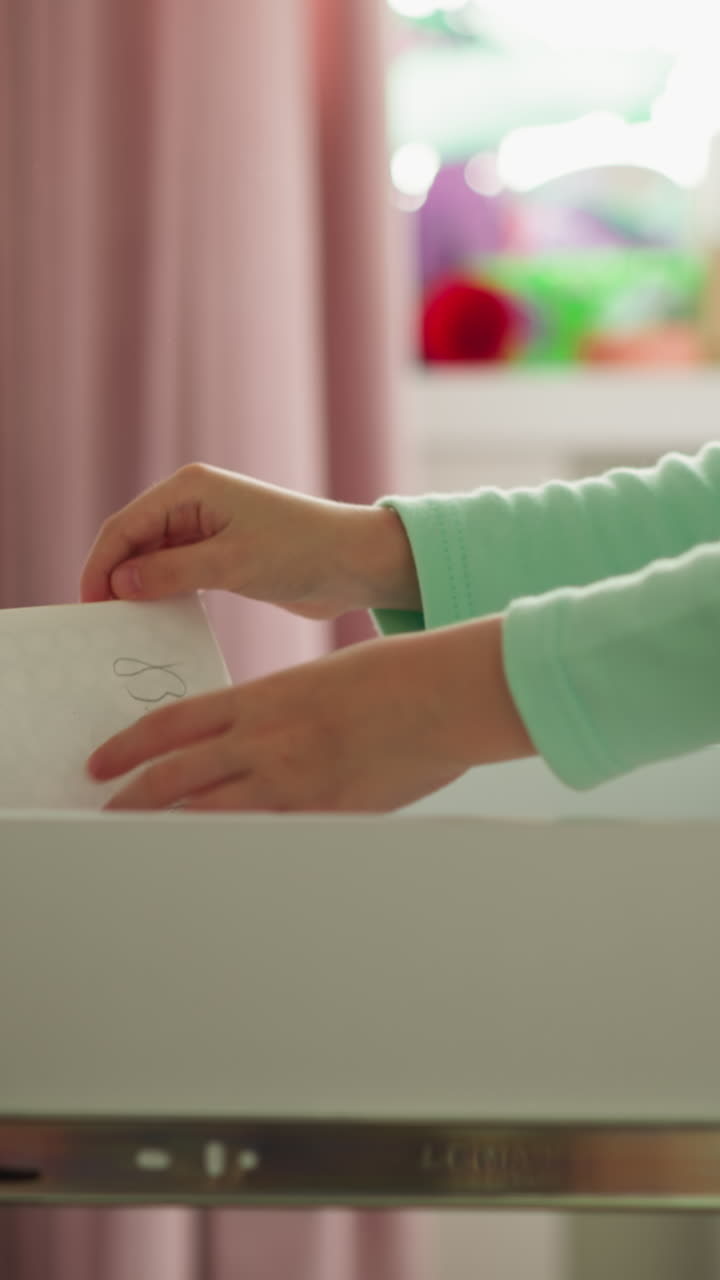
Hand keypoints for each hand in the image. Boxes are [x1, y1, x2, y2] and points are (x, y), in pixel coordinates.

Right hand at [80, 463, 419, 617]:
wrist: (354, 564)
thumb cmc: (301, 552)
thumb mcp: (231, 564)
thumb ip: (172, 573)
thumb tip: (119, 583)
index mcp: (191, 489)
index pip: (126, 525)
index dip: (101, 564)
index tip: (89, 605)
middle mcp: (194, 503)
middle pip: (133, 541)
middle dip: (114, 578)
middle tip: (101, 623)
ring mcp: (207, 530)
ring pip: (153, 561)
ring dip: (138, 589)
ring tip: (124, 627)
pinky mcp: (221, 557)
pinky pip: (177, 576)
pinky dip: (163, 596)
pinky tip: (156, 623)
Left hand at [87, 619, 534, 812]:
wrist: (445, 691)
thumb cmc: (395, 678)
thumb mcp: (322, 681)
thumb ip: (281, 713)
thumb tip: (252, 744)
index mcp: (262, 698)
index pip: (173, 723)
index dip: (129, 745)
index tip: (102, 763)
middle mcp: (264, 739)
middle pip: (175, 774)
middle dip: (131, 796)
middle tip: (103, 812)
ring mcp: (291, 779)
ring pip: (206, 811)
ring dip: (164, 828)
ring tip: (134, 846)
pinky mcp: (323, 811)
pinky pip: (263, 839)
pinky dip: (229, 852)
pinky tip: (208, 870)